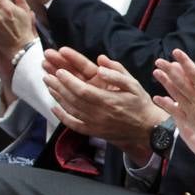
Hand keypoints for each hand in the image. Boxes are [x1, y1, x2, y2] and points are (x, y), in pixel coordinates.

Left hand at [42, 48, 164, 154]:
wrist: (148, 129)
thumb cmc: (141, 104)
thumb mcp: (134, 85)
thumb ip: (117, 73)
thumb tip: (100, 62)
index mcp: (109, 101)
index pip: (83, 90)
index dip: (68, 81)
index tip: (59, 71)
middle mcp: (99, 114)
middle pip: (73, 99)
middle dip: (58, 85)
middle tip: (47, 73)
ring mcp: (95, 124)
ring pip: (71, 109)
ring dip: (57, 96)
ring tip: (48, 84)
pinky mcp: (94, 131)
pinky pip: (74, 124)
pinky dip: (62, 116)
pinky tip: (54, 107)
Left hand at [151, 49, 194, 162]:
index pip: (194, 72)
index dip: (184, 62)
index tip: (176, 52)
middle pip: (181, 81)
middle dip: (169, 70)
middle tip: (159, 61)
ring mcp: (192, 110)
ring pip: (175, 93)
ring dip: (165, 82)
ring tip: (156, 73)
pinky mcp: (188, 120)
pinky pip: (174, 111)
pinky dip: (165, 104)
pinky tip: (157, 97)